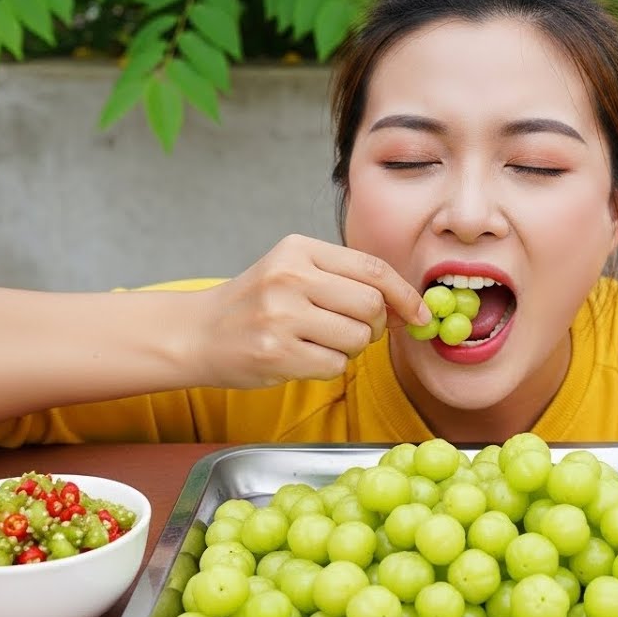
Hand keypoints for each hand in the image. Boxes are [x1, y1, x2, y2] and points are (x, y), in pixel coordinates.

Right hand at [192, 234, 429, 387]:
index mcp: (299, 249)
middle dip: (376, 325)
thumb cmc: (255, 304)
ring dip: (351, 348)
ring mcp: (281, 316)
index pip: (372, 269)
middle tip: (357, 330)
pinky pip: (335, 366)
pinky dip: (329, 366)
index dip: (404, 294)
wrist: (197, 332)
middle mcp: (290, 278)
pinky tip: (302, 356)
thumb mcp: (294, 272)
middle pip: (371, 306)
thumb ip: (346, 280)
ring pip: (357, 338)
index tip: (420, 312)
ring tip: (320, 341)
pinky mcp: (276, 353)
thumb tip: (408, 305)